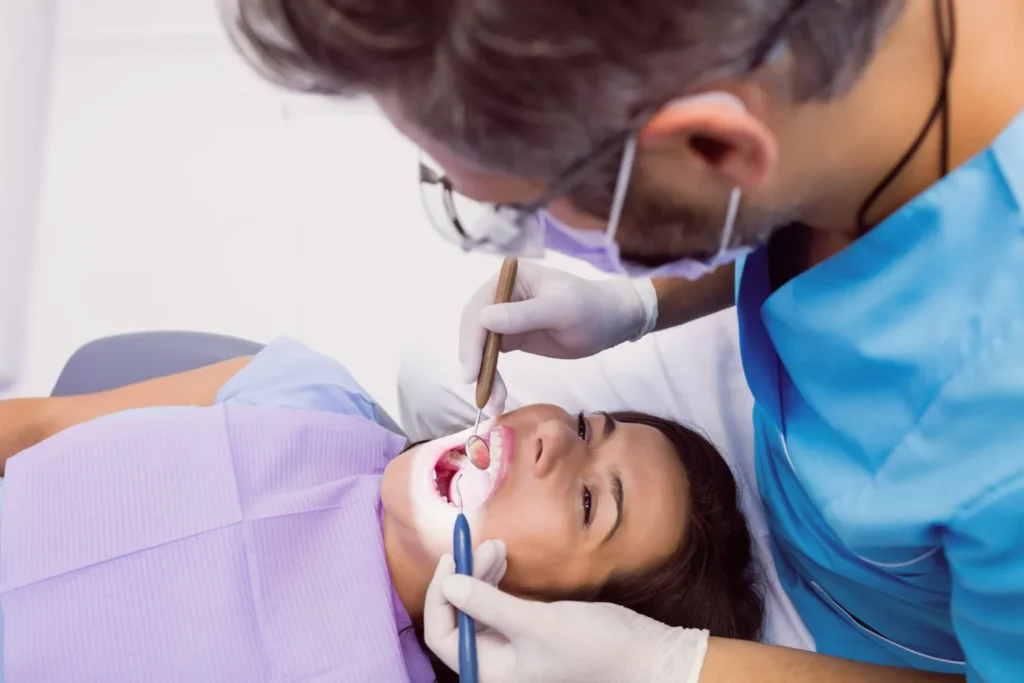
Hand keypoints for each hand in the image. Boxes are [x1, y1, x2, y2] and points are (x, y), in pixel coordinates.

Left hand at [423, 553, 708, 682]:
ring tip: (496, 546)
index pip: (443, 635)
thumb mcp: (538, 624)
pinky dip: (494, 579)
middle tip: (478, 545)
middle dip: (463, 579)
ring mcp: (511, 646)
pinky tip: (502, 559)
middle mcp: (496, 663)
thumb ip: (490, 604)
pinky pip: (497, 602)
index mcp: (491, 673)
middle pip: (458, 617)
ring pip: (477, 605)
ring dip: (479, 574)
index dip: (441, 597)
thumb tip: (449, 584)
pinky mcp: (527, 630)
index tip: (451, 560)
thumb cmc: (594, 647)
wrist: (643, 654)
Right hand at [460, 262, 657, 414]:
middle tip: (482, 394)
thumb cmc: (591, 309)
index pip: (479, 309)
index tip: (471, 373)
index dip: (472, 342)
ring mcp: (505, 316)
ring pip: (482, 347)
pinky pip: (493, 357)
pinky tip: (497, 395)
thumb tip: (483, 319)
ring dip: (484, 374)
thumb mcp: (560, 311)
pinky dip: (492, 376)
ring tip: (493, 402)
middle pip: (475, 330)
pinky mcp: (512, 336)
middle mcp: (501, 295)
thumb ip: (522, 315)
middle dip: (476, 363)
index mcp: (510, 278)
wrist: (613, 321)